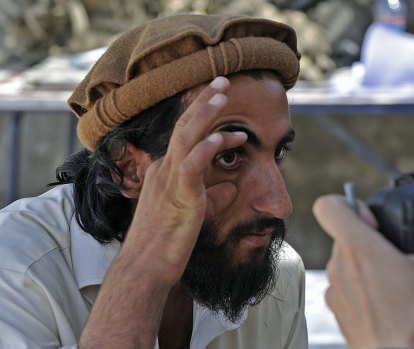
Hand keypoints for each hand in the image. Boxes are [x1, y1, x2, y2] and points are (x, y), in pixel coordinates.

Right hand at [123, 76, 246, 283]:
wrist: (145, 267)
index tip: (224, 107)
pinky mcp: (179, 197)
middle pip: (184, 126)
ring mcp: (169, 181)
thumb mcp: (192, 213)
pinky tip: (223, 136)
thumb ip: (211, 196)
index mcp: (165, 172)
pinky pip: (192, 167)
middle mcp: (164, 170)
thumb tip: (231, 188)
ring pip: (186, 138)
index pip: (185, 136)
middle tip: (222, 81)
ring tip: (223, 93)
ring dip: (205, 113)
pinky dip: (206, 149)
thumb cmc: (166, 242)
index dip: (204, 118)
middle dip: (204, 101)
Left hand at [312, 181, 413, 348]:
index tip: (373, 219)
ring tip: (393, 280)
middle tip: (395, 255)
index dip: (348, 203)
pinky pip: (343, 282)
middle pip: (343, 232)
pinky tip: (384, 298)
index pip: (328, 205)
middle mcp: (339, 265)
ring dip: (364, 261)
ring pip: (343, 257)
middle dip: (368, 236)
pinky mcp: (335, 306)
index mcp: (360, 249)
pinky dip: (359, 284)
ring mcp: (334, 287)